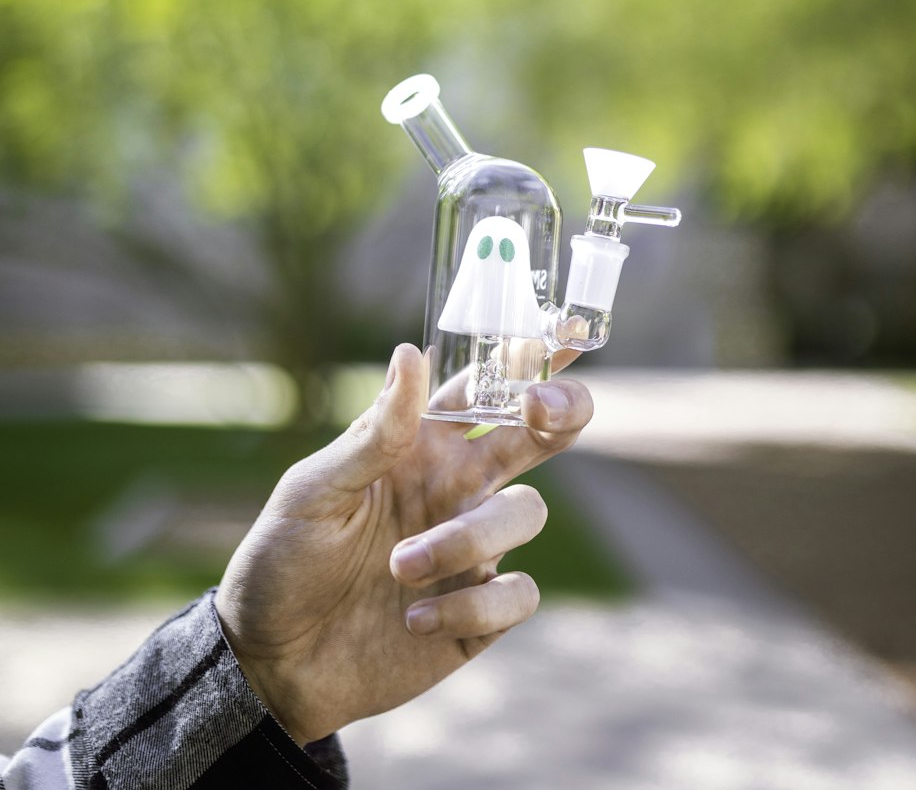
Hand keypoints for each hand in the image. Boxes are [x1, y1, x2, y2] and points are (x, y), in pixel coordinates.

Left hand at [215, 343, 592, 744]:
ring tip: (397, 568)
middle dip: (561, 412)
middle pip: (541, 436)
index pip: (485, 391)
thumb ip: (373, 432)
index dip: (527, 358)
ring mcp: (474, 550)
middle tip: (542, 410)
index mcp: (421, 449)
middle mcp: (459, 490)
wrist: (270, 662)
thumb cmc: (283, 561)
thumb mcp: (314, 489)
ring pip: (526, 514)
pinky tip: (414, 621)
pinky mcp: (480, 614)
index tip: (567, 329)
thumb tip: (410, 353)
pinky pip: (518, 594)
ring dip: (467, 539)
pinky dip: (472, 605)